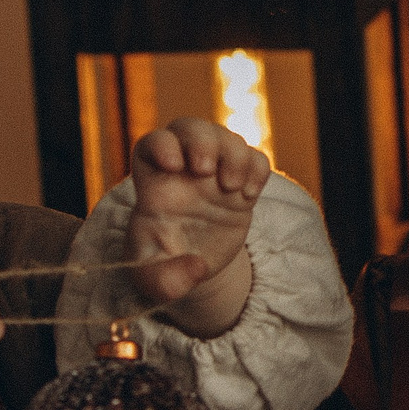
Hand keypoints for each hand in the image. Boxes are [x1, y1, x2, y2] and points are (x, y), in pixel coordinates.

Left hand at [128, 118, 266, 335]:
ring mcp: (214, 172)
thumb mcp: (153, 281)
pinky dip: (257, 169)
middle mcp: (184, 169)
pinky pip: (255, 157)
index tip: (172, 164)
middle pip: (190, 128)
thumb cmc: (162, 266)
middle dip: (201, 141)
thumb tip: (196, 266)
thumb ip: (165, 280)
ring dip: (233, 155)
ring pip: (226, 138)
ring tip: (231, 188)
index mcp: (154, 184)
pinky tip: (248, 195)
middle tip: (206, 169)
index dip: (160, 145)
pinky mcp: (240, 182)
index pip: (152, 145)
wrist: (191, 266)